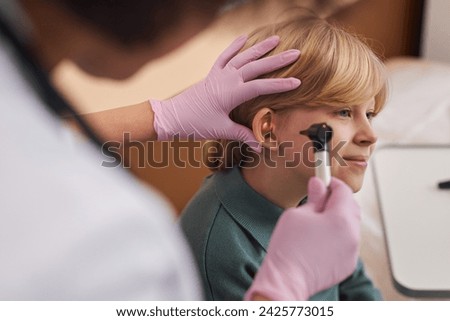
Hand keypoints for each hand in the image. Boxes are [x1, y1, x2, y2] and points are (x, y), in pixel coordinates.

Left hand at [150, 35, 300, 150]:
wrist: (172, 116)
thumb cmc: (195, 123)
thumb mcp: (221, 130)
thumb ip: (243, 135)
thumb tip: (260, 146)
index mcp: (231, 93)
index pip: (261, 86)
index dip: (280, 85)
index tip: (297, 82)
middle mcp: (227, 80)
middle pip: (256, 66)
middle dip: (277, 60)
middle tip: (296, 53)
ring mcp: (219, 75)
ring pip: (243, 57)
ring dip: (260, 48)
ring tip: (276, 39)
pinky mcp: (212, 75)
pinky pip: (225, 56)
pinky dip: (234, 46)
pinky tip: (244, 38)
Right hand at [245, 177, 360, 300]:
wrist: (286, 280)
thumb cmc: (288, 246)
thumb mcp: (298, 215)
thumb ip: (314, 198)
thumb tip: (318, 185)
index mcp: (341, 219)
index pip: (344, 192)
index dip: (333, 183)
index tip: (324, 181)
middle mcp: (352, 235)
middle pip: (351, 208)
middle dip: (338, 200)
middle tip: (320, 199)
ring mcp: (352, 252)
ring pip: (350, 227)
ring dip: (338, 220)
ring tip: (317, 223)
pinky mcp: (347, 265)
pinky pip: (347, 244)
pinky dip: (337, 237)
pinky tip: (319, 241)